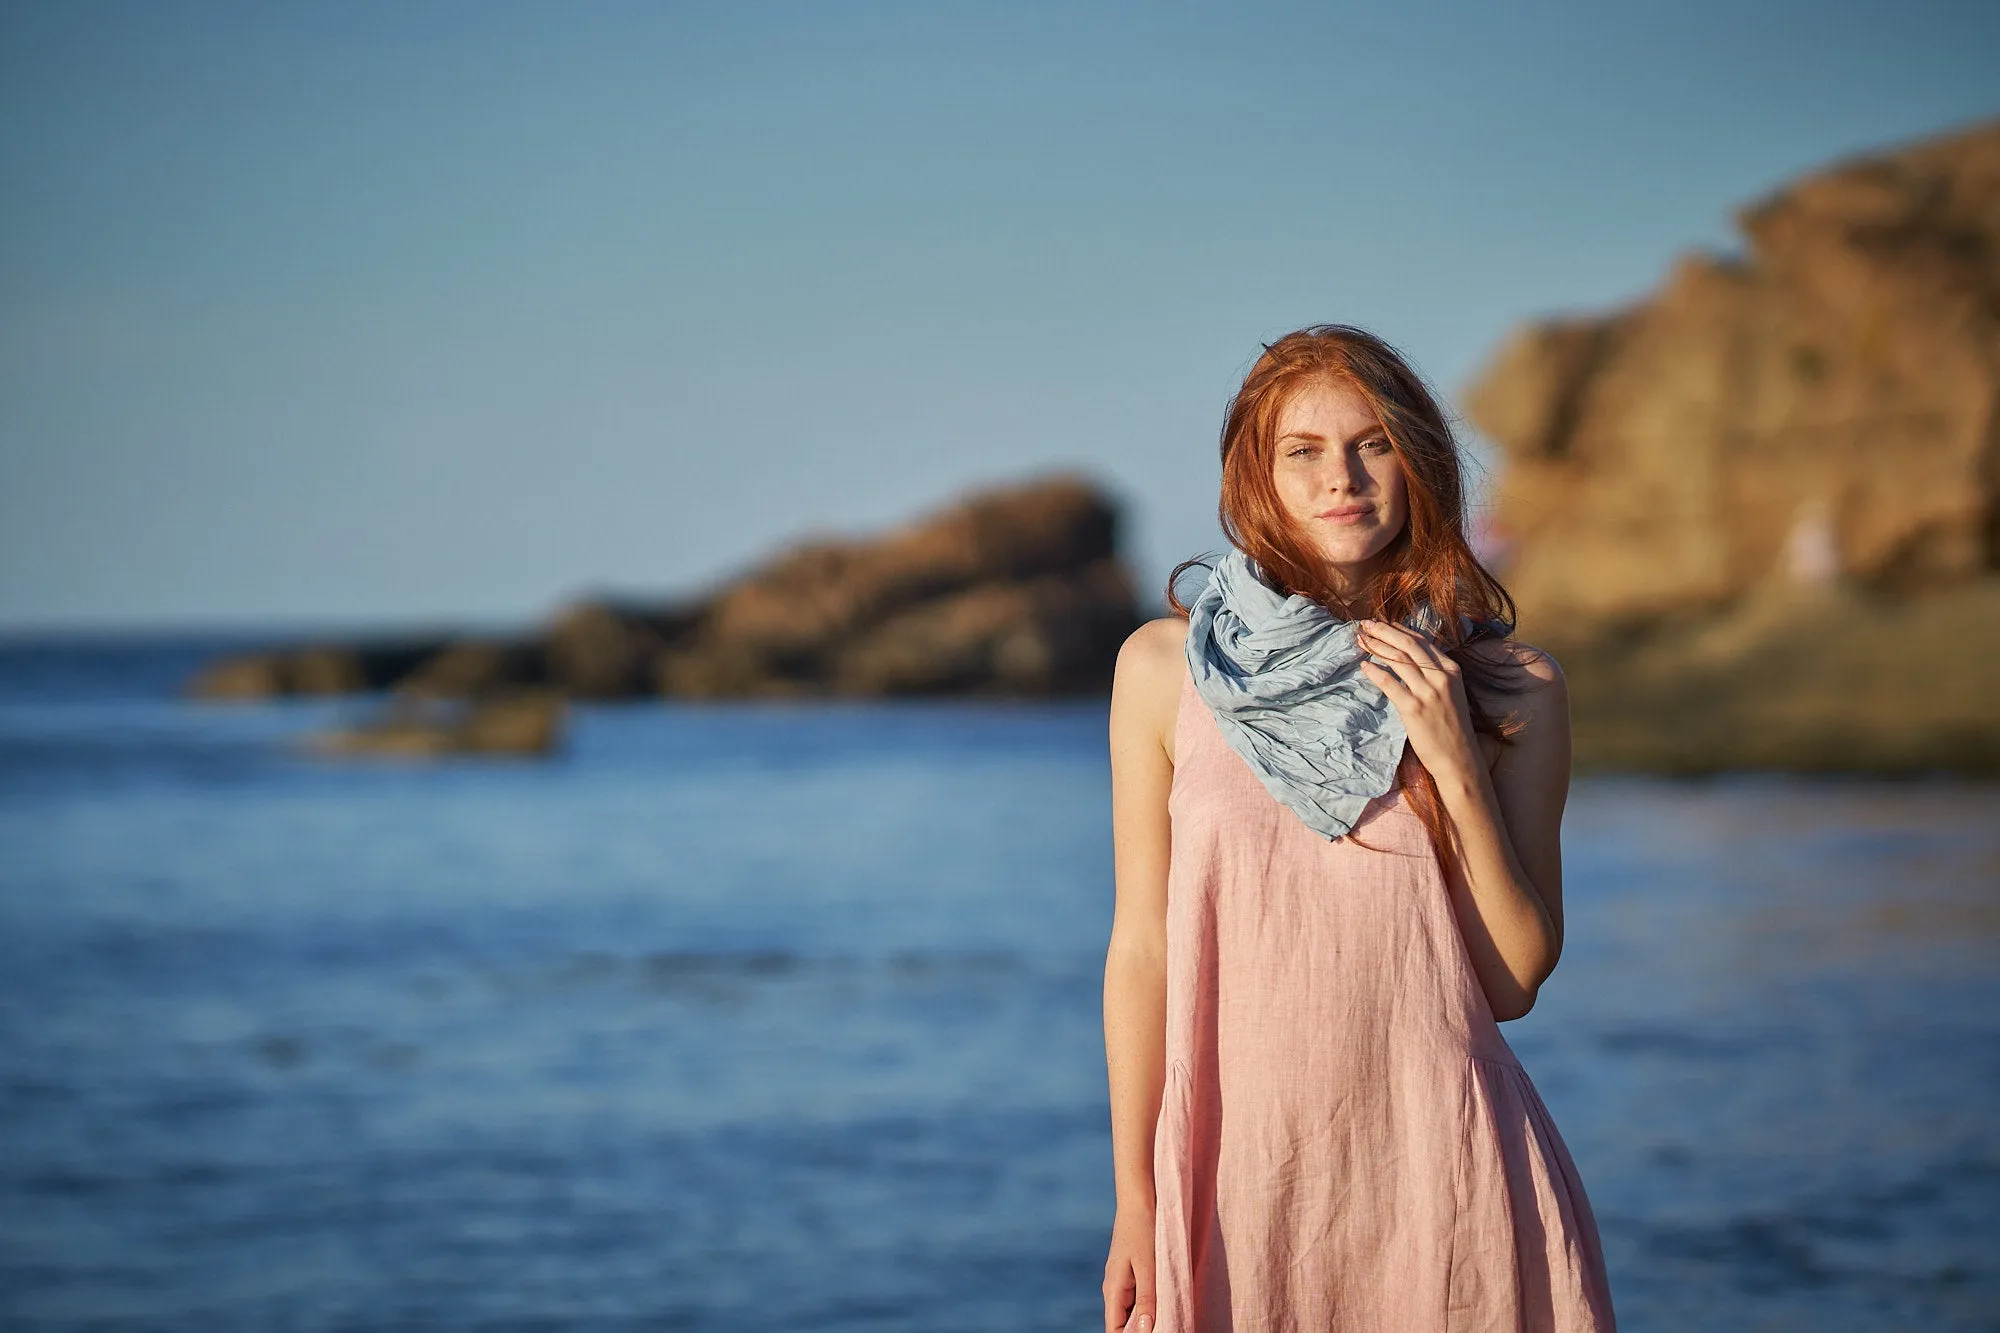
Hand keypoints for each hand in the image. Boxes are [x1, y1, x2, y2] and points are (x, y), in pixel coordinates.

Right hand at [1103, 1203, 1156, 1332]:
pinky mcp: (1133, 1272)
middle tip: (1169, 1325)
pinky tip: (1168, 1303)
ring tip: (1171, 1319)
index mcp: (1113, 1290)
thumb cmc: (1143, 1229)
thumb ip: (1147, 1300)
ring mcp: (1122, 1280)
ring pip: (1134, 1311)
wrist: (1140, 1199)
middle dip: (1142, 1331)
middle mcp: (1114, 1289)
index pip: (1114, 1330)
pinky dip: (1152, 1304)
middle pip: (1124, 1324)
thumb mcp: (1149, 1266)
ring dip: (1149, 1318)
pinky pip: (1139, 1297)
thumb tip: (1145, 1331)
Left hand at [1356, 619, 1480, 785]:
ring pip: (1398, 660)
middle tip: (1365, 624)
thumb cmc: (1452, 726)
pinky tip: (1364, 665)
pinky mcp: (1413, 709)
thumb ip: (1434, 673)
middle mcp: (1441, 678)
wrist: (1458, 757)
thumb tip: (1410, 655)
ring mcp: (1427, 693)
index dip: (1400, 630)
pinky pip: (1389, 684)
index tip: (1383, 623)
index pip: (1422, 642)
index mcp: (1452, 670)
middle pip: (1408, 645)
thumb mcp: (1451, 692)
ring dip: (1376, 646)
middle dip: (1384, 631)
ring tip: (1361, 639)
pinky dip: (1375, 672)